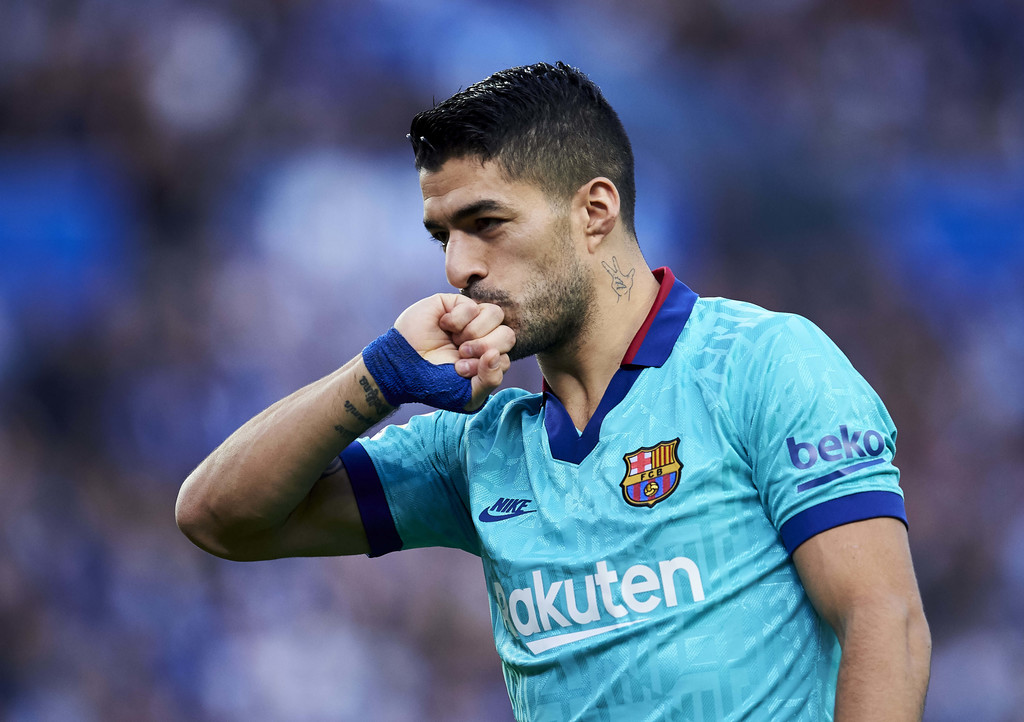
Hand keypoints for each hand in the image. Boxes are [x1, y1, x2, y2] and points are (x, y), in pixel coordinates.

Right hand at [394, 294, 514, 409]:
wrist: (401, 366)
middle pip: (507, 335)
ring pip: (496, 314)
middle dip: (484, 346)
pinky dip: (457, 320)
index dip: (487, 365)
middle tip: (461, 354)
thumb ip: (489, 381)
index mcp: (487, 361)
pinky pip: (473, 306)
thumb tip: (496, 354)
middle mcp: (483, 339)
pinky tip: (443, 326)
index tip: (460, 371)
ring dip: (474, 332)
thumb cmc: (432, 383)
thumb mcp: (466, 395)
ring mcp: (472, 320)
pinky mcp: (457, 304)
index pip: (505, 357)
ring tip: (455, 340)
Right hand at [602, 257, 634, 301]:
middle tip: (602, 261)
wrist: (624, 293)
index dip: (615, 262)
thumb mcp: (629, 279)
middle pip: (610, 271)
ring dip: (623, 283)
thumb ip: (630, 274)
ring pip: (618, 279)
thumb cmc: (627, 286)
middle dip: (606, 266)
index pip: (616, 267)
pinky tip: (621, 288)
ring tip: (624, 286)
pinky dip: (622, 286)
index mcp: (618, 274)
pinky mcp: (613, 285)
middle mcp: (615, 277)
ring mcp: (613, 281)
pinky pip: (618, 283)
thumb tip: (633, 269)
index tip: (613, 257)